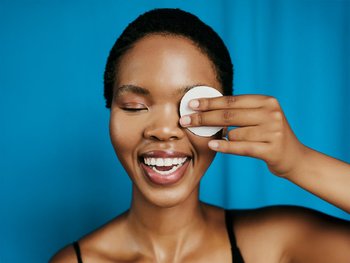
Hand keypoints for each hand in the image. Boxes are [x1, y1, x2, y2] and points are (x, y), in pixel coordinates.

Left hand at [179, 95, 307, 177]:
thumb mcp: (261, 117)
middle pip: (229, 115)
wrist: (295, 158)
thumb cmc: (270, 135)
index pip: (232, 101)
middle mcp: (271, 113)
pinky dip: (225, 147)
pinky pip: (241, 148)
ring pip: (234, 134)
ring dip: (223, 137)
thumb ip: (240, 111)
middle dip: (203, 118)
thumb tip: (207, 108)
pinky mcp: (271, 150)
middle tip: (184, 120)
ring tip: (221, 139)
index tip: (192, 105)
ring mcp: (273, 132)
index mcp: (267, 101)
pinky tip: (212, 145)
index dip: (210, 103)